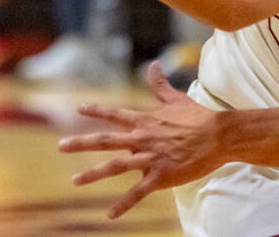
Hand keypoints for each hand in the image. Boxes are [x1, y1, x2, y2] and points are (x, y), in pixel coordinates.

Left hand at [59, 62, 225, 217]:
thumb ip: (160, 85)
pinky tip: (110, 214)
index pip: (115, 114)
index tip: (78, 110)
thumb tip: (154, 64)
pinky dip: (124, 204)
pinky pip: (138, 192)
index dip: (96, 111)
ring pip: (115, 166)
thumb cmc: (198, 117)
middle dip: (81, 143)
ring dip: (93, 174)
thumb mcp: (176, 98)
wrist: (219, 136)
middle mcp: (142, 138)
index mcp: (145, 120)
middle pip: (106, 140)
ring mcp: (150, 158)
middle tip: (60, 147)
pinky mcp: (161, 176)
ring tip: (75, 181)